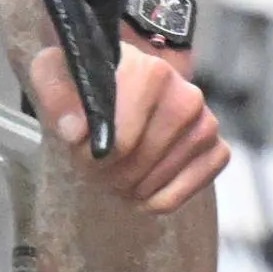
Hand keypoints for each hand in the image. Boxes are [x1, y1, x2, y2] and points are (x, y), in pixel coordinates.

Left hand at [24, 40, 224, 213]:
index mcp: (150, 73)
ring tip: (115, 173)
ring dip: (130, 188)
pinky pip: (189, 190)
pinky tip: (143, 191)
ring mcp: (205, 124)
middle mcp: (186, 96)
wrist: (125, 81)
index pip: (120, 141)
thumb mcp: (56, 72)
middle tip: (94, 168)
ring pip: (160, 180)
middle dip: (108, 174)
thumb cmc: (89, 80)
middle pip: (139, 164)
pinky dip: (162, 199)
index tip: (79, 150)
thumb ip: (55, 93)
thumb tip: (75, 132)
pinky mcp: (217, 148)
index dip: (90, 157)